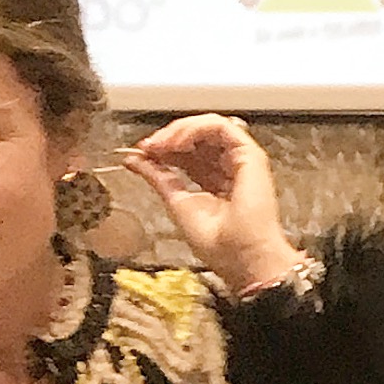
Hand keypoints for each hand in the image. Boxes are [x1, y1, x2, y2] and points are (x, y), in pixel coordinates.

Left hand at [120, 117, 297, 293]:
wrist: (242, 256)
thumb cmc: (220, 244)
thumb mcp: (177, 202)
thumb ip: (158, 177)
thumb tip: (134, 159)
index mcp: (215, 182)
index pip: (189, 154)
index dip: (164, 148)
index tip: (142, 153)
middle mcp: (230, 168)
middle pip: (198, 137)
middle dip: (169, 137)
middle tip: (148, 146)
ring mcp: (241, 159)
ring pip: (209, 126)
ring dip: (179, 130)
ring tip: (160, 144)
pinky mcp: (250, 154)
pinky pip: (220, 127)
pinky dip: (195, 129)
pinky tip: (176, 142)